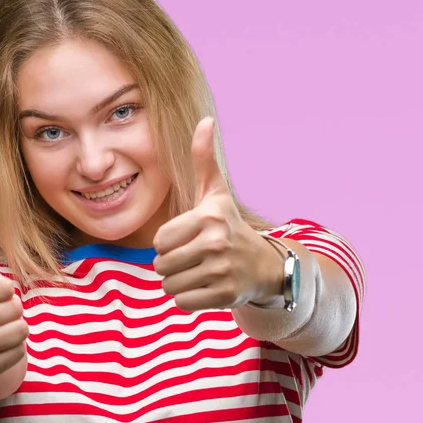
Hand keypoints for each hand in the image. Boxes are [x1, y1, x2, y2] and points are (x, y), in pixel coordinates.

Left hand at [152, 117, 280, 311]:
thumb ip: (204, 160)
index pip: (159, 241)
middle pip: (161, 265)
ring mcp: (222, 271)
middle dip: (171, 264)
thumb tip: (205, 121)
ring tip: (199, 272)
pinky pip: (182, 302)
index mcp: (208, 217)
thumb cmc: (228, 226)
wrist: (263, 265)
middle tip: (193, 259)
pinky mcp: (225, 296)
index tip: (187, 239)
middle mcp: (216, 243)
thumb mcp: (215, 194)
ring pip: (169, 286)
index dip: (168, 243)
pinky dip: (188, 298)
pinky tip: (205, 287)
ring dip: (178, 282)